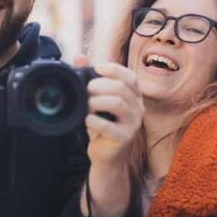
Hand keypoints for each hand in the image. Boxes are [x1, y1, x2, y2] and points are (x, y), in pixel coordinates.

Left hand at [74, 57, 143, 216]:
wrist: (106, 158)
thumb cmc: (103, 126)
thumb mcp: (97, 101)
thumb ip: (90, 79)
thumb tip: (79, 57)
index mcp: (134, 97)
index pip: (130, 76)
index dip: (113, 69)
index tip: (96, 68)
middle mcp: (138, 109)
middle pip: (122, 88)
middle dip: (100, 85)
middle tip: (86, 90)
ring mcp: (133, 124)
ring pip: (118, 103)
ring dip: (97, 101)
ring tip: (86, 105)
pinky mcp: (124, 139)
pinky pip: (109, 126)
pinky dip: (94, 120)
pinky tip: (87, 120)